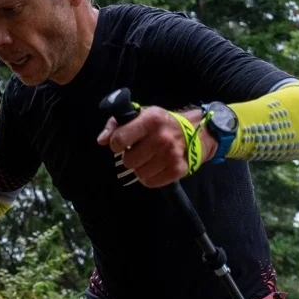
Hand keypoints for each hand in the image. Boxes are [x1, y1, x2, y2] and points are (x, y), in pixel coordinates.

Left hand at [96, 105, 214, 187]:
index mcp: (151, 119)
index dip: (116, 144)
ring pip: (139, 174)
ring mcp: (171, 154)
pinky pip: (151, 183)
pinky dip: (150, 178)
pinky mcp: (178, 169)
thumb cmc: (162, 124)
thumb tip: (102, 140)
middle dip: (131, 157)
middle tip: (140, 151)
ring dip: (141, 168)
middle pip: (128, 161)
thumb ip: (117, 124)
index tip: (122, 143)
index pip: (119, 139)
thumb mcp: (141, 115)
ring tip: (150, 158)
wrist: (196, 132)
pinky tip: (156, 167)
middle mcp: (161, 137)